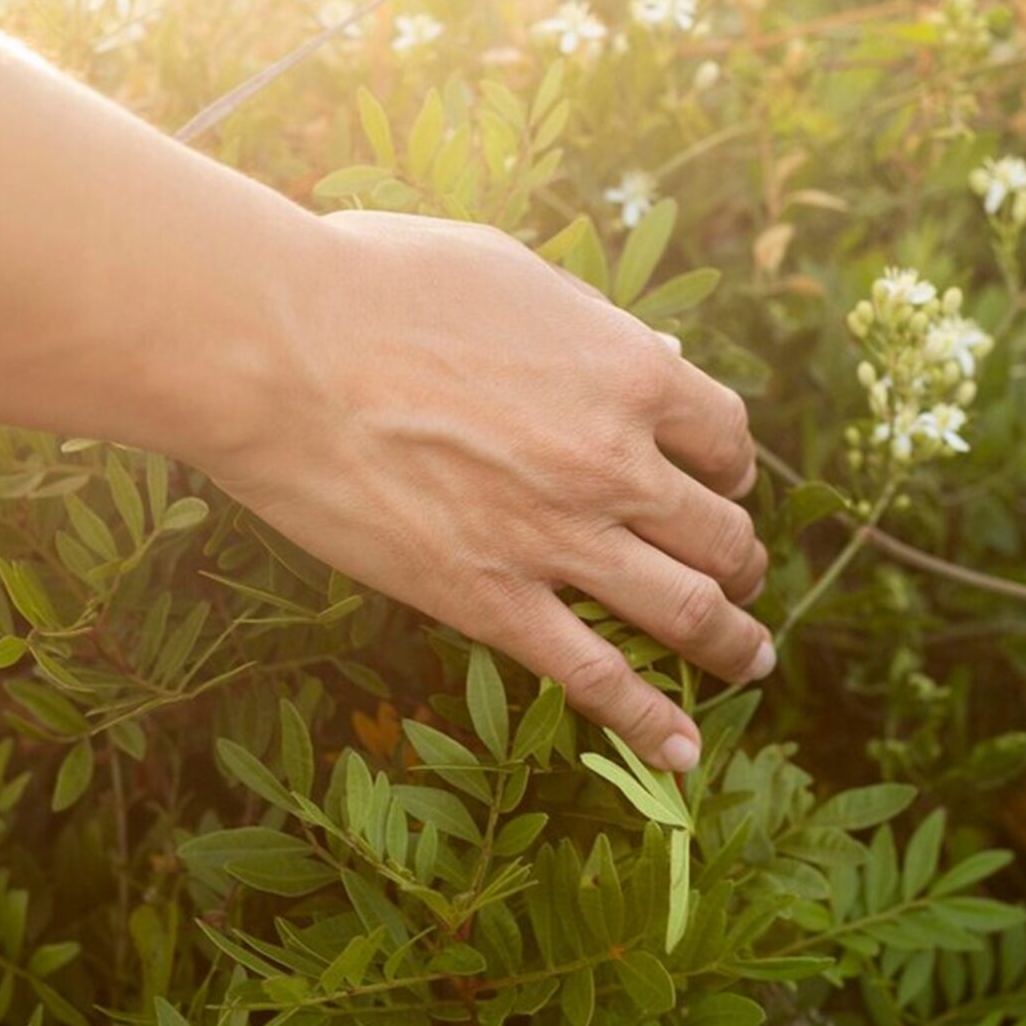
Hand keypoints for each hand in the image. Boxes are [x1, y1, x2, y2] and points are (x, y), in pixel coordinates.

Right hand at [200, 209, 770, 769]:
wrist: (276, 347)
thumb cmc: (373, 285)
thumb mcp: (509, 271)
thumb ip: (589, 324)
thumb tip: (652, 358)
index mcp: (626, 372)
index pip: (726, 436)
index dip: (733, 466)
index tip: (722, 480)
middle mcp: (614, 462)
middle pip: (722, 532)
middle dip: (742, 560)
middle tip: (740, 575)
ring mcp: (558, 539)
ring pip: (688, 612)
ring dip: (732, 643)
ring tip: (748, 662)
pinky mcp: (491, 602)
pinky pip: (595, 678)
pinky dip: (650, 722)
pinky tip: (681, 753)